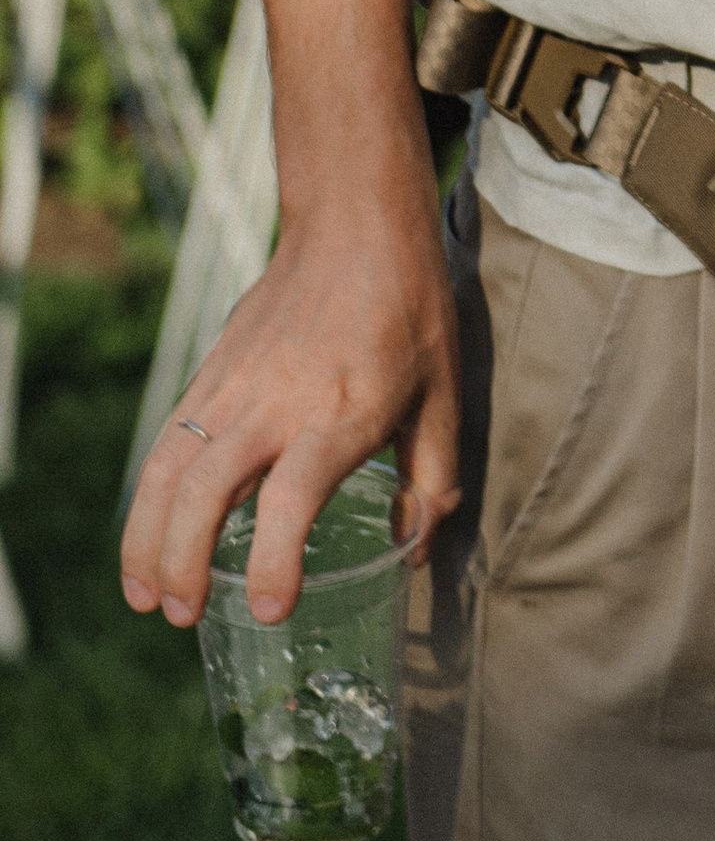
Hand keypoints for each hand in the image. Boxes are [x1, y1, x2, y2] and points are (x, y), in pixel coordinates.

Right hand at [119, 160, 459, 629]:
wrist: (355, 224)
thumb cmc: (410, 310)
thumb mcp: (443, 393)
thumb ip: (432, 476)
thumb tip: (415, 550)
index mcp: (343, 412)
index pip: (292, 497)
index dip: (275, 560)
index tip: (269, 609)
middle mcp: (278, 403)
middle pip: (206, 492)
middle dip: (182, 564)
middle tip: (182, 616)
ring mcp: (235, 385)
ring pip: (168, 469)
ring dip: (147, 540)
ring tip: (144, 598)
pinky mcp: (210, 372)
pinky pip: (168, 442)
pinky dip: (148, 497)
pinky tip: (149, 537)